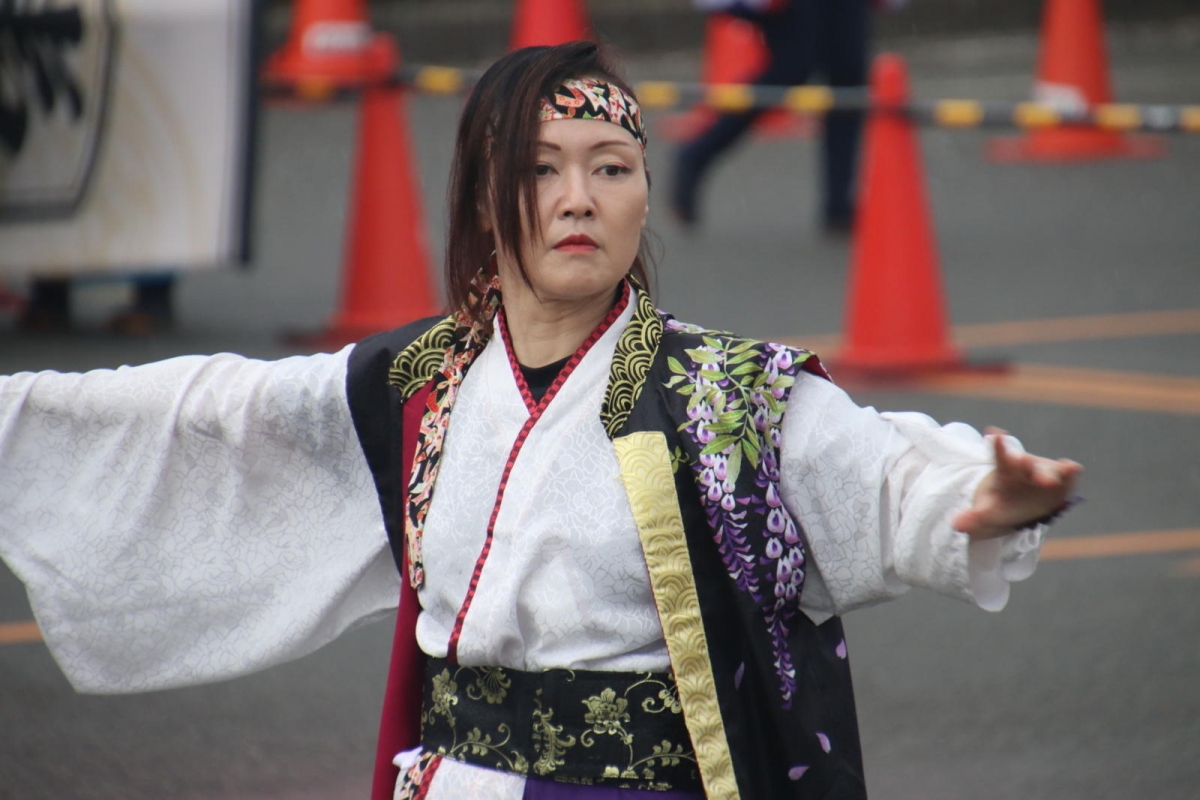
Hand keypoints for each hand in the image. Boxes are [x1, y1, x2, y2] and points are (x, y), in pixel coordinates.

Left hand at [951, 428, 1081, 539]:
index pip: (998, 455)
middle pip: (1025, 461)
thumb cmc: (1002, 504)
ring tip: (1064, 466)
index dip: (997, 445)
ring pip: (1048, 468)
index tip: (994, 433)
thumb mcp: (987, 511)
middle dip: (1026, 462)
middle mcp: (1025, 467)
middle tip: (1024, 462)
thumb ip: (973, 517)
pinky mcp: (1061, 482)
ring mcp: (1044, 473)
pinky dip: (1071, 472)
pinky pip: (1067, 475)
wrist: (1021, 506)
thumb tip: (955, 525)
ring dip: (1053, 469)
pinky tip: (1073, 468)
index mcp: (1004, 469)